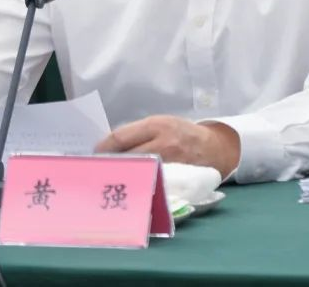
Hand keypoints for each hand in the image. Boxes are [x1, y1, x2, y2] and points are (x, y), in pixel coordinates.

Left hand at [95, 115, 239, 177]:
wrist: (214, 148)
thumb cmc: (182, 133)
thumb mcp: (162, 124)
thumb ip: (139, 133)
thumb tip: (110, 145)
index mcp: (157, 125)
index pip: (121, 137)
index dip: (104, 147)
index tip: (94, 154)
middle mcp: (163, 144)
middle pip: (127, 157)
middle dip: (110, 163)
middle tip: (99, 169)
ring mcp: (170, 164)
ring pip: (137, 172)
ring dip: (122, 175)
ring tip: (111, 177)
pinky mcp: (176, 180)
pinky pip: (150, 183)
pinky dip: (139, 184)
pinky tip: (131, 186)